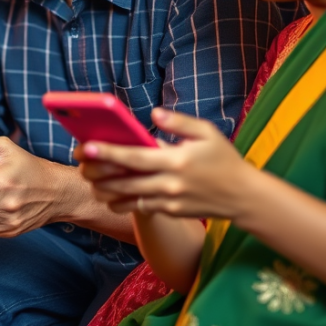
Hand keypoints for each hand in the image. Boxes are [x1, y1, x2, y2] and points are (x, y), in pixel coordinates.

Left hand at [75, 108, 255, 219]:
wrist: (244, 197)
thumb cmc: (224, 159)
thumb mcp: (207, 133)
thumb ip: (179, 122)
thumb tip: (154, 112)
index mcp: (176, 161)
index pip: (134, 157)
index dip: (108, 152)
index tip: (86, 146)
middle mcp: (169, 184)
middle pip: (124, 181)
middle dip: (98, 174)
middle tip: (81, 167)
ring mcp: (169, 201)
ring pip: (128, 199)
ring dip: (107, 192)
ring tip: (92, 183)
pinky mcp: (171, 212)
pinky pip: (141, 209)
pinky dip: (125, 202)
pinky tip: (113, 194)